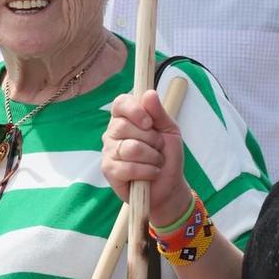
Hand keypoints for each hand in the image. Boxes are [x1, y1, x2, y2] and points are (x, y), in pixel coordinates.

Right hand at [102, 89, 189, 223]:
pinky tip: (151, 174)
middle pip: (125, 126)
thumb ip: (159, 113)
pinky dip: (147, 172)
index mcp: (126, 118)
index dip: (134, 110)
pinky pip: (128, 167)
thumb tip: (149, 93)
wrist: (169, 185)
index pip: (120, 103)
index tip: (149, 122)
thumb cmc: (167, 155)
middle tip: (158, 148)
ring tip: (156, 162)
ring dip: (152, 157)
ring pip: (130, 148)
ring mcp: (108, 151)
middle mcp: (112, 132)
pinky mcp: (109, 171)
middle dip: (151, 140)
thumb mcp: (170, 130)